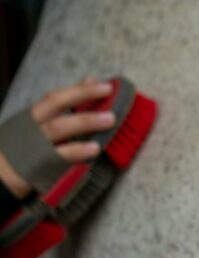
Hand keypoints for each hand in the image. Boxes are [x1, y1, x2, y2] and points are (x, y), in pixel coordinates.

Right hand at [0, 77, 115, 197]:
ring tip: (109, 119)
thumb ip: (56, 116)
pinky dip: (77, 151)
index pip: (55, 98)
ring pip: (58, 127)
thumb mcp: (32, 130)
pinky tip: (94, 148)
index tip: (100, 82)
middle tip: (108, 90)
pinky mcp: (38, 166)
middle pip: (55, 104)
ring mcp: (34, 145)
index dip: (78, 89)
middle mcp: (31, 127)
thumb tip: (84, 94)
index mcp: (30, 118)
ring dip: (85, 121)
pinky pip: (59, 156)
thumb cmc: (21, 152)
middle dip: (82, 95)